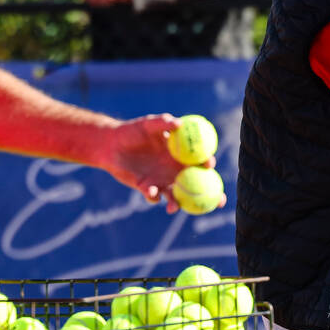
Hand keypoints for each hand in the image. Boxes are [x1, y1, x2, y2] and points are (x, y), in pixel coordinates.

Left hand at [99, 114, 220, 212]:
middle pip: (197, 185)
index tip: (209, 163)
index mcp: (181, 156)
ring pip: (176, 197)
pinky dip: (154, 196)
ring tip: (175, 207)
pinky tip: (152, 192)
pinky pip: (153, 196)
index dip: (208, 164)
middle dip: (210, 195)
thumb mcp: (149, 124)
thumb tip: (179, 123)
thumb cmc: (133, 130)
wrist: (112, 144)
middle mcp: (175, 171)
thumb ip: (163, 122)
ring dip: (177, 204)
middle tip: (217, 199)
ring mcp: (162, 181)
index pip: (200, 161)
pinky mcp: (147, 188)